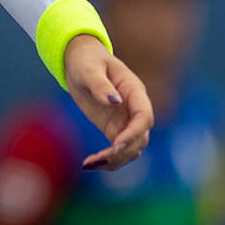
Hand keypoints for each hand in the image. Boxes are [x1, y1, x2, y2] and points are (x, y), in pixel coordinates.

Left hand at [62, 36, 153, 170]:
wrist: (80, 61)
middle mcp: (134, 109)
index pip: (144, 116)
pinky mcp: (114, 128)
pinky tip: (88, 164)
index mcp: (134, 91)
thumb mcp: (89, 69)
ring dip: (115, 160)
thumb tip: (114, 101)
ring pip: (131, 148)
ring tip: (90, 164)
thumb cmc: (86, 60)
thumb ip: (100, 84)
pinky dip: (107, 160)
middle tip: (99, 160)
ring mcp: (125, 120)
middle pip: (140, 138)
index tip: (116, 144)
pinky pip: (117, 150)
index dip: (134, 132)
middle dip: (123, 152)